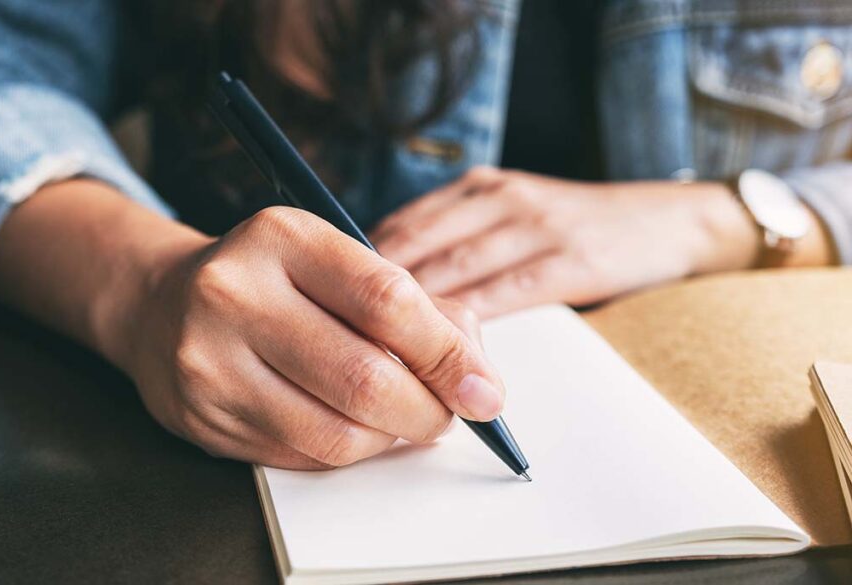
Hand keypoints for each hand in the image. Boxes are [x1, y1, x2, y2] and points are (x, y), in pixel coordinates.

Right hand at [108, 207, 504, 469]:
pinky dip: (348, 451)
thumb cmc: (270, 280)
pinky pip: (303, 456)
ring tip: (402, 419)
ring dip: (391, 438)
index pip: (387, 301)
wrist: (162, 305)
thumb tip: (475, 372)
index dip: (448, 353)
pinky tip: (353, 427)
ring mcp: (210, 362)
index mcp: (281, 237)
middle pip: (365, 378)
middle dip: (429, 410)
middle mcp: (234, 294)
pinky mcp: (202, 419)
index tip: (485, 389)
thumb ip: (413, 304)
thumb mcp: (334, 260)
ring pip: (336, 432)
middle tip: (451, 415)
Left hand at [371, 167, 764, 317]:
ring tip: (375, 346)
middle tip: (336, 330)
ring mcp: (536, 226)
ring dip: (413, 311)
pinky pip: (508, 293)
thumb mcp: (514, 213)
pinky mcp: (570, 260)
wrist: (672, 222)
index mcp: (481, 187)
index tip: (327, 300)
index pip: (404, 224)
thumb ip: (459, 238)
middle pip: (419, 244)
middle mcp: (501, 198)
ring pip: (457, 270)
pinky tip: (444, 346)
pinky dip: (471, 322)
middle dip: (373, 291)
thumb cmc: (580, 227)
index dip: (359, 265)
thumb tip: (388, 286)